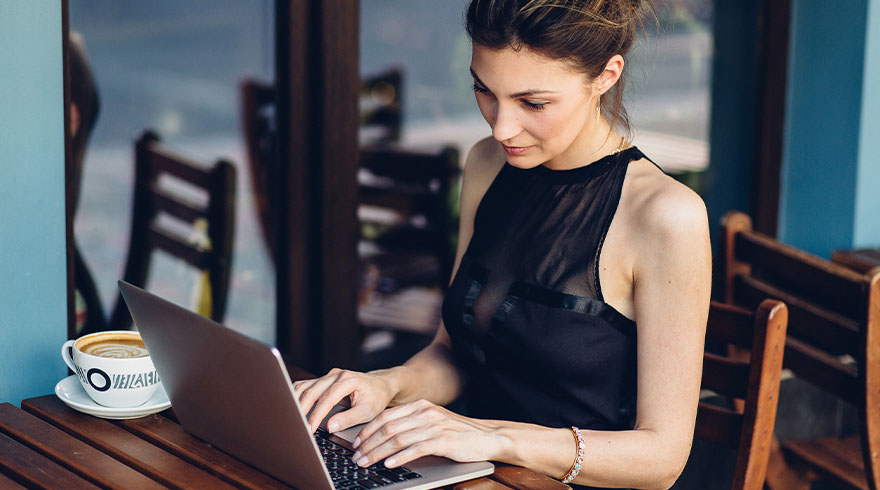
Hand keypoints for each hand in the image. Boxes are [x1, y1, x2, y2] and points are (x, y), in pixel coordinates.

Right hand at [293, 368, 395, 433]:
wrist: (380, 385)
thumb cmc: (376, 397)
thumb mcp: (368, 412)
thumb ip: (348, 419)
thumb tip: (329, 426)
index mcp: (348, 380)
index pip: (327, 398)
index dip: (316, 415)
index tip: (310, 428)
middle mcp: (335, 375)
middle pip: (311, 390)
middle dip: (302, 410)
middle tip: (297, 427)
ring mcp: (328, 376)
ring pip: (304, 386)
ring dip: (296, 402)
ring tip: (292, 419)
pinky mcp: (323, 380)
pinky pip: (305, 386)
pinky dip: (297, 396)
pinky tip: (293, 408)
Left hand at [351, 399, 506, 468]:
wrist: (487, 437)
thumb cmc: (458, 433)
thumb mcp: (432, 422)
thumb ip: (411, 425)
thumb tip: (385, 437)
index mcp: (420, 406)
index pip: (386, 416)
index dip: (368, 430)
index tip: (356, 443)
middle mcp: (425, 413)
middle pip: (387, 428)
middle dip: (368, 443)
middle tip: (356, 456)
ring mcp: (434, 426)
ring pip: (397, 439)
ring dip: (378, 452)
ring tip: (366, 462)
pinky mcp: (443, 441)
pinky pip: (415, 449)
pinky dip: (399, 457)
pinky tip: (389, 464)